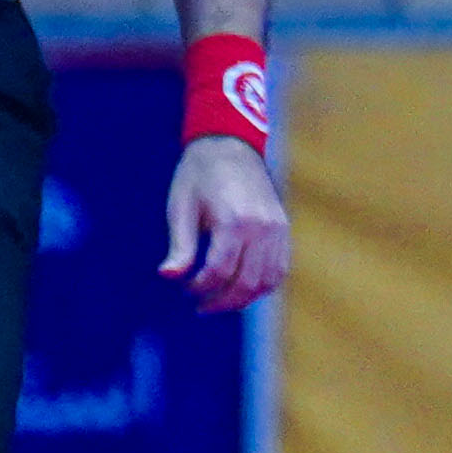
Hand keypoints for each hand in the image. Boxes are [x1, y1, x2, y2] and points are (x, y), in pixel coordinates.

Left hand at [161, 134, 289, 311]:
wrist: (230, 145)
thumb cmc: (199, 175)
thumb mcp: (181, 208)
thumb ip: (180, 246)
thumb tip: (168, 276)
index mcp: (234, 220)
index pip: (219, 270)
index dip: (200, 287)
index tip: (185, 289)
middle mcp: (261, 227)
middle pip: (246, 282)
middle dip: (222, 301)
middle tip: (202, 307)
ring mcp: (276, 229)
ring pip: (267, 280)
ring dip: (244, 298)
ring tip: (222, 301)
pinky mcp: (283, 228)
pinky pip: (279, 268)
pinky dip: (264, 285)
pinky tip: (244, 288)